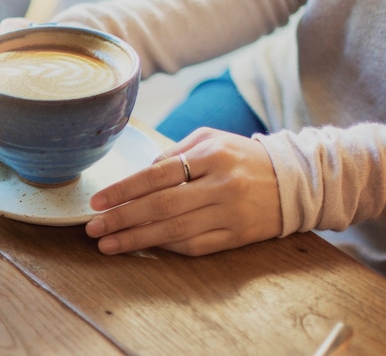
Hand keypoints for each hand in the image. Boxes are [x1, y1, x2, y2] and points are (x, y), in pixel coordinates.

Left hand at [86, 127, 281, 255]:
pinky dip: (166, 247)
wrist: (293, 180)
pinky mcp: (237, 236)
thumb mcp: (209, 140)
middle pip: (161, 205)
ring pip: (175, 230)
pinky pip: (195, 246)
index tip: (98, 202)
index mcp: (211, 155)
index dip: (124, 190)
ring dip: (136, 239)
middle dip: (122, 218)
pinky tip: (142, 247)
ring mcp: (230, 213)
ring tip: (107, 244)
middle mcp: (221, 184)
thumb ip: (173, 154)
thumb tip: (138, 178)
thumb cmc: (240, 157)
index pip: (157, 174)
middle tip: (93, 227)